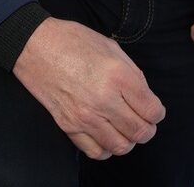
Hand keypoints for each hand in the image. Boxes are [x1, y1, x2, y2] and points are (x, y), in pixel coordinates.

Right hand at [12, 17, 165, 159]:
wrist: (35, 46)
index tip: (154, 110)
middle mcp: (104, 100)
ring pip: (121, 146)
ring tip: (125, 128)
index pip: (151, 110)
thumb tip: (144, 96)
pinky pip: (96, 151)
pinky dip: (107, 148)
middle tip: (144, 121)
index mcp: (118, 76)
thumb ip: (131, 72)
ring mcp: (85, 116)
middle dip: (148, 129)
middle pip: (140, 132)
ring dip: (129, 140)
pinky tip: (107, 135)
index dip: (158, 113)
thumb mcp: (110, 46)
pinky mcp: (69, 126)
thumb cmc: (72, 40)